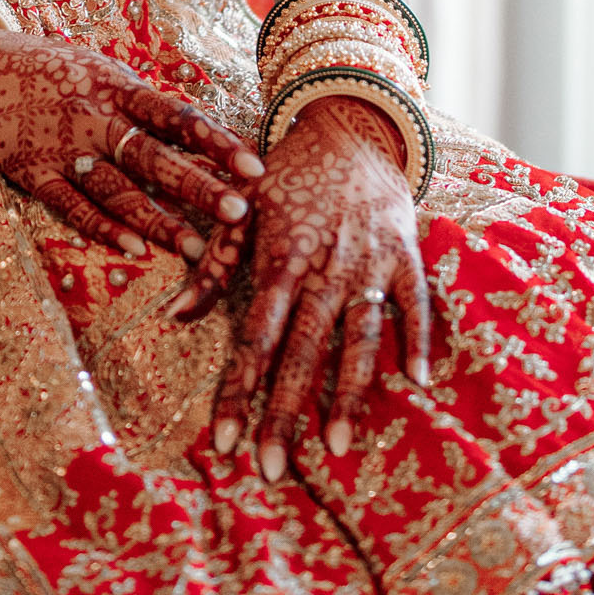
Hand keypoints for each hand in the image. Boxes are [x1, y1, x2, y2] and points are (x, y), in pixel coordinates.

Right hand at [0, 22, 262, 262]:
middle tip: (240, 214)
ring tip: (196, 249)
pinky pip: (73, 206)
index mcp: (119, 87)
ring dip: (158, 221)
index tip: (254, 166)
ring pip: (119, 190)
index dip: (218, 142)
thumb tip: (200, 130)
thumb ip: (143, 103)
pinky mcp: (35, 173)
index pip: (178, 117)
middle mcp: (96, 118)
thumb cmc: (56, 70)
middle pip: (156, 158)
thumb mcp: (103, 71)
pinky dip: (103, 227)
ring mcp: (64, 148)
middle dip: (200, 188)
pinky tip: (134, 248)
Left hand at [183, 96, 428, 475]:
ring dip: (349, 393)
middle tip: (272, 469)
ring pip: (359, 337)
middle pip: (302, 349)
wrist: (350, 125)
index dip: (239, 390)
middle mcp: (324, 265)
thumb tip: (174, 315)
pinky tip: (418, 384)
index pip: (255, 334)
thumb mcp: (242, 208)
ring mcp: (369, 261)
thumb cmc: (288, 174)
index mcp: (280, 255)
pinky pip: (415, 304)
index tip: (225, 442)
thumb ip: (212, 263)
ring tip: (337, 448)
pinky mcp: (406, 254)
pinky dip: (419, 340)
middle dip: (285, 411)